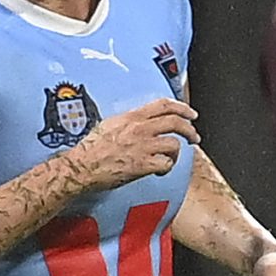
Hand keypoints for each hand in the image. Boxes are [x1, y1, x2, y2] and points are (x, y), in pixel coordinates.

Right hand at [73, 98, 198, 190]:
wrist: (82, 166)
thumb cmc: (91, 149)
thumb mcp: (110, 124)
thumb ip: (128, 121)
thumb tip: (140, 121)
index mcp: (132, 117)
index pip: (163, 105)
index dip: (182, 108)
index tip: (190, 114)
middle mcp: (139, 129)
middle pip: (175, 122)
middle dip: (189, 129)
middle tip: (194, 137)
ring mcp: (142, 147)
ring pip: (174, 144)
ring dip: (176, 153)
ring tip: (169, 159)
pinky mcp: (143, 165)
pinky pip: (166, 164)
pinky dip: (167, 168)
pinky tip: (159, 170)